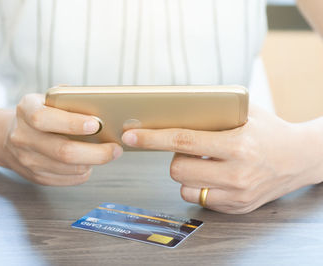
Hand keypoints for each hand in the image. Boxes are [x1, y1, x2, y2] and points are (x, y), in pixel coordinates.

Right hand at [0, 94, 122, 185]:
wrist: (8, 136)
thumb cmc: (40, 113)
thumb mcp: (47, 99)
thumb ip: (69, 100)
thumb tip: (103, 108)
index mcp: (26, 110)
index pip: (45, 119)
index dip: (72, 123)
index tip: (97, 124)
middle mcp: (23, 136)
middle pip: (63, 151)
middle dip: (96, 152)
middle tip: (115, 149)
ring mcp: (27, 160)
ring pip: (68, 168)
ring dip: (93, 162)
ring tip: (106, 153)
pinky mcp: (36, 177)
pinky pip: (67, 179)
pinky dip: (84, 172)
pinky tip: (89, 163)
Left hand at [122, 106, 322, 213]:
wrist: (300, 158)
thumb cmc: (268, 130)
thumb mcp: (244, 112)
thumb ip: (211, 112)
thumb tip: (169, 111)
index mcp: (237, 145)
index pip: (183, 141)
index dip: (152, 139)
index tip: (131, 136)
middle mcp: (237, 174)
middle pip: (177, 169)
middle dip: (174, 157)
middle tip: (188, 148)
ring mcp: (237, 196)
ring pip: (184, 187)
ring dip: (185, 173)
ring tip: (203, 161)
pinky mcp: (237, 208)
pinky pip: (199, 198)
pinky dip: (198, 185)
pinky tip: (214, 174)